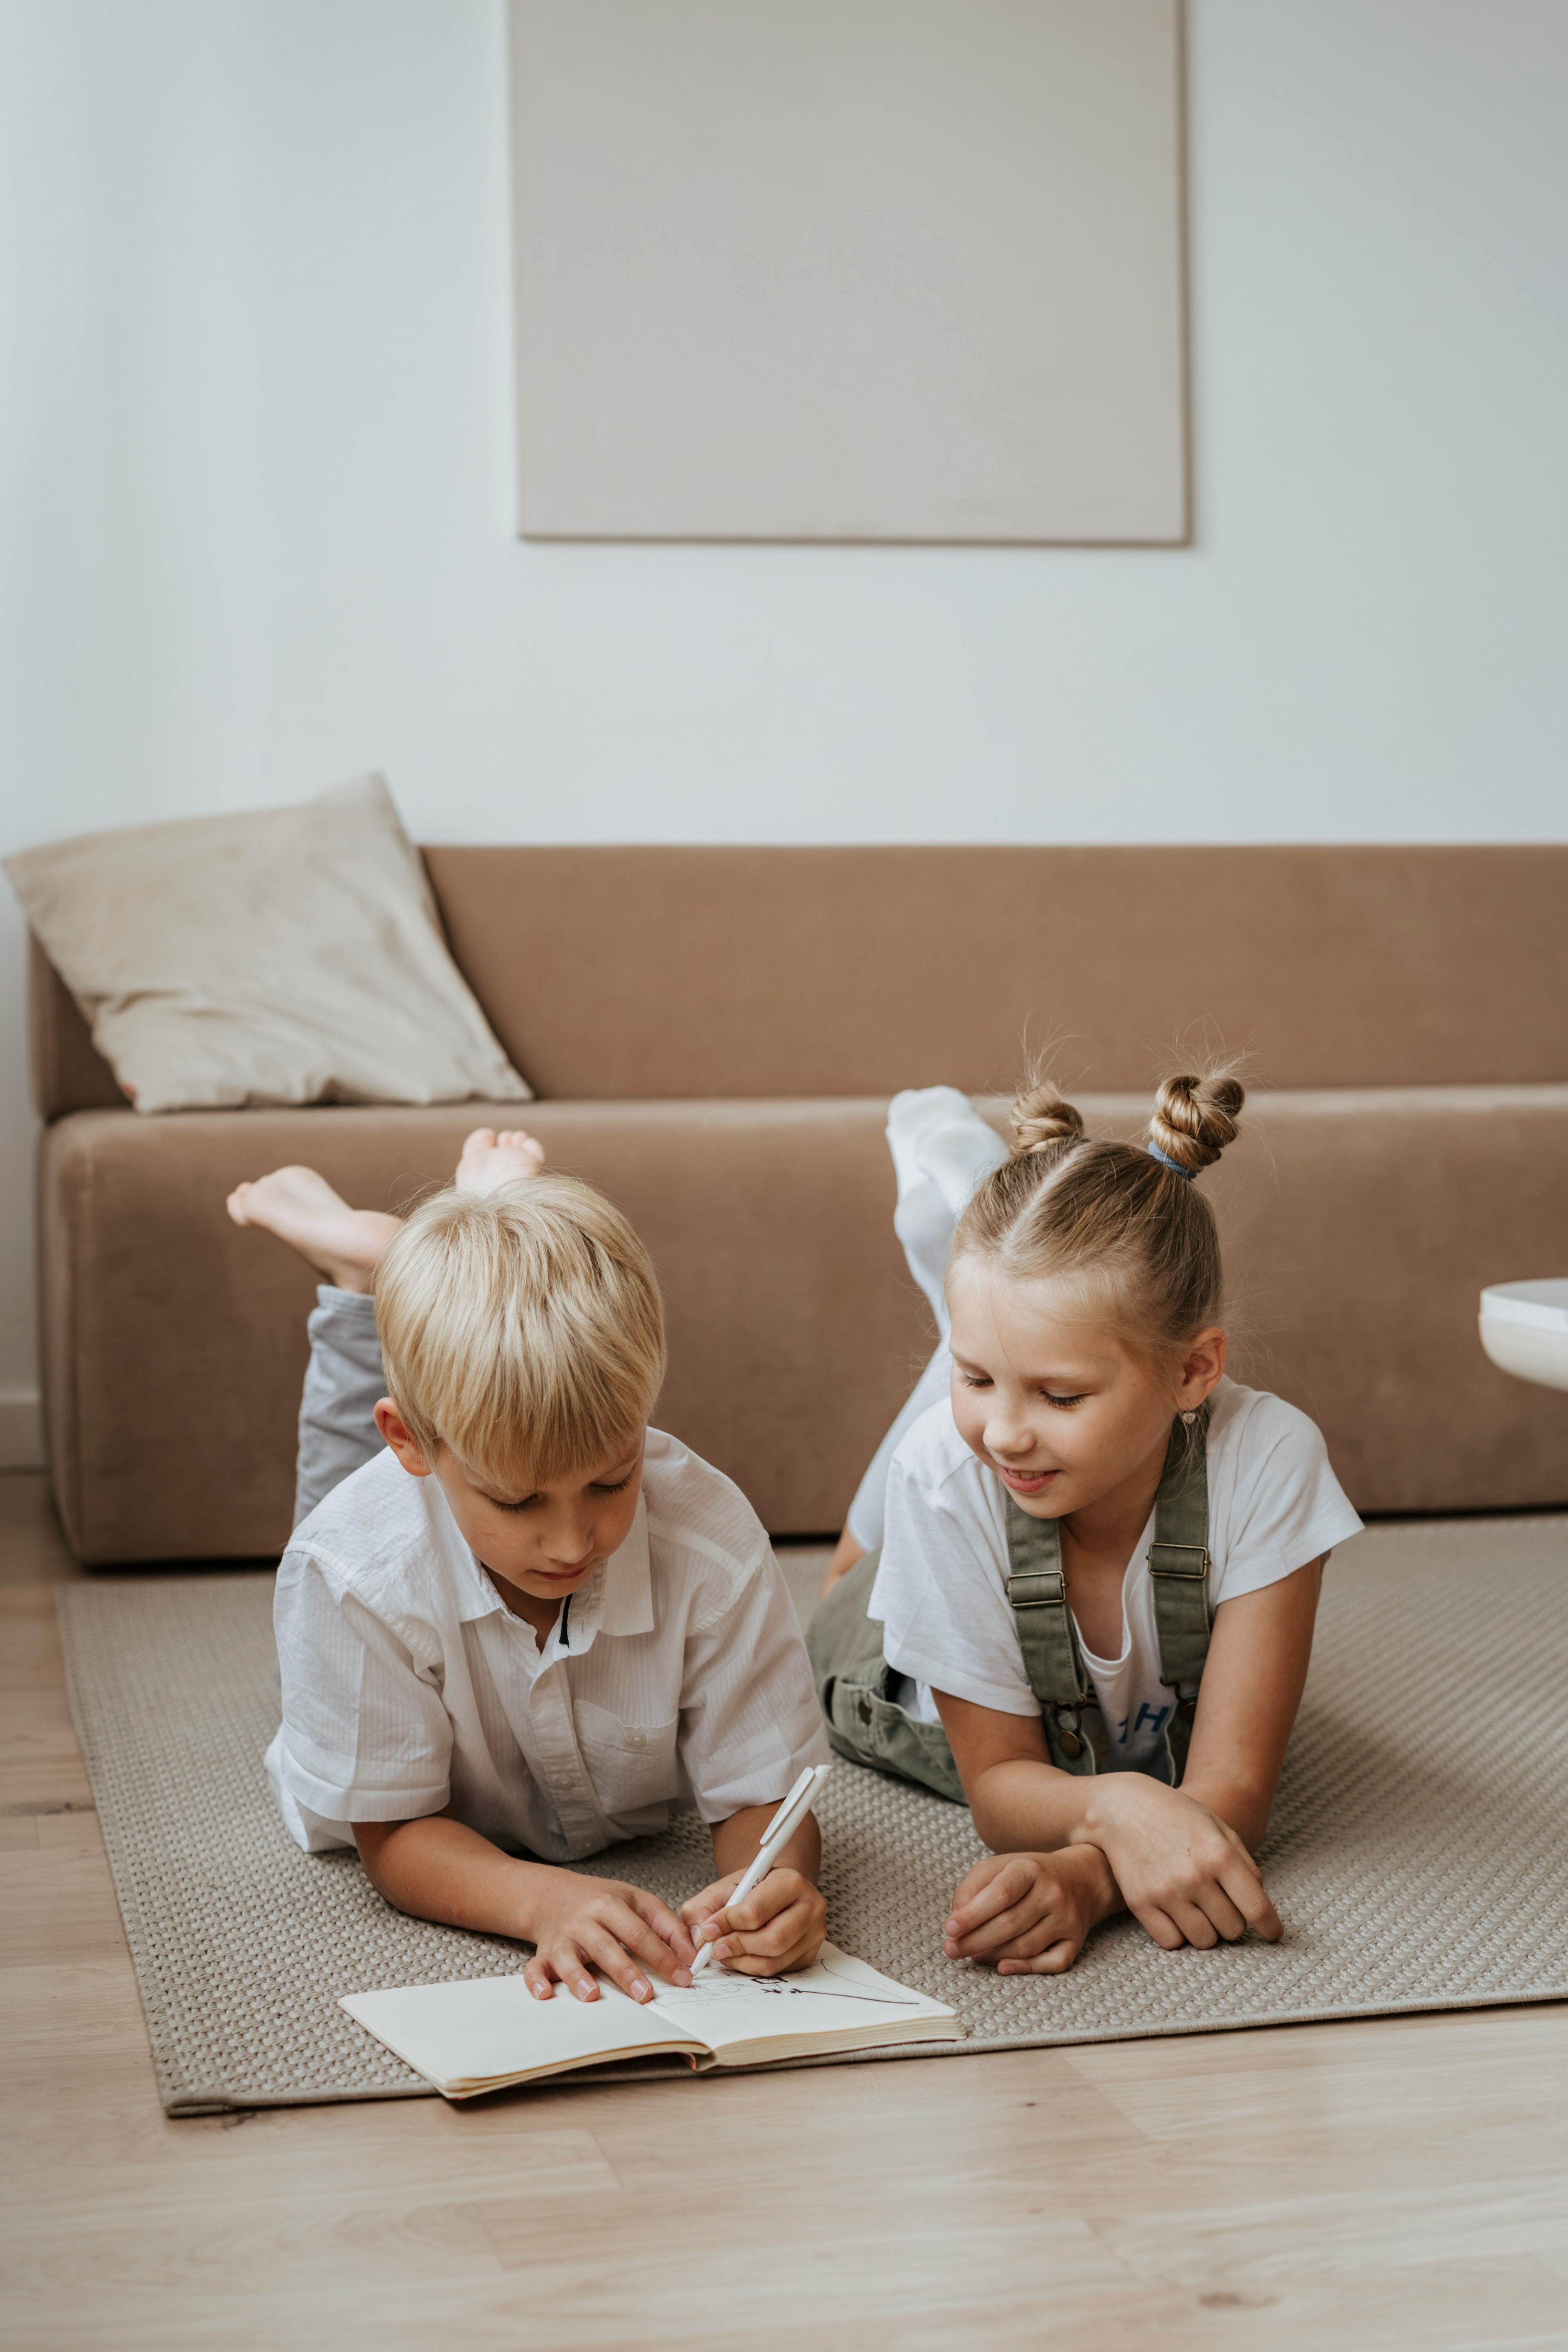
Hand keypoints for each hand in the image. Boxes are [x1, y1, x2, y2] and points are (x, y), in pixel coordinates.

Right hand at [520, 1871, 696, 2003]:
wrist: (553, 1895)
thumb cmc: (602, 1901)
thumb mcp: (636, 1901)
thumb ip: (665, 1923)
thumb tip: (692, 1951)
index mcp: (610, 1905)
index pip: (640, 1932)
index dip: (663, 1955)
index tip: (682, 1976)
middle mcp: (585, 1921)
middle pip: (607, 1946)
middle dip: (627, 1971)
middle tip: (646, 1995)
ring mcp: (562, 1938)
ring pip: (568, 1957)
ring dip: (579, 1976)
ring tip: (592, 1995)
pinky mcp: (543, 1953)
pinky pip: (535, 1968)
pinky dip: (537, 1981)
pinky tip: (546, 1993)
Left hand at [680, 1867, 826, 1976]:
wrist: (775, 1891)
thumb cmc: (749, 1890)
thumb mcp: (721, 1889)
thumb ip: (702, 1909)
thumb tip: (700, 1938)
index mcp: (791, 1881)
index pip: (756, 1911)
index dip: (728, 1924)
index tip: (709, 1930)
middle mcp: (810, 1906)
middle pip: (772, 1940)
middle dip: (737, 1947)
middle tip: (716, 1948)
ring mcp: (814, 1933)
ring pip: (775, 1960)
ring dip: (742, 1961)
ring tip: (725, 1952)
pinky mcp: (810, 1954)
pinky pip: (779, 1970)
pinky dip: (754, 1967)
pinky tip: (741, 1955)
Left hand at [943, 1847, 1107, 1974]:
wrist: (1081, 1878)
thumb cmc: (1030, 1874)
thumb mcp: (1000, 1866)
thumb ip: (973, 1887)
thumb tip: (957, 1918)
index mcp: (1030, 1869)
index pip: (1000, 1894)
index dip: (972, 1914)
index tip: (949, 1928)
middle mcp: (1052, 1893)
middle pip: (1009, 1924)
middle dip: (975, 1941)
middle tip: (952, 1950)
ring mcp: (1067, 1919)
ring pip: (1026, 1946)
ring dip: (994, 1954)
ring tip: (972, 1955)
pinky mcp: (1076, 1941)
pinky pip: (1052, 1963)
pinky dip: (1026, 1968)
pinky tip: (1003, 1967)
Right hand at [1084, 1777, 1281, 1950]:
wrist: (1122, 1807)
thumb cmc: (1177, 1816)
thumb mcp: (1218, 1828)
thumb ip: (1245, 1865)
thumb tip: (1259, 1906)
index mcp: (1220, 1855)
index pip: (1257, 1909)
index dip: (1270, 1928)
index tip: (1273, 1935)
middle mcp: (1194, 1876)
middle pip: (1233, 1929)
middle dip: (1233, 1921)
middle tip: (1222, 1905)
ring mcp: (1166, 1892)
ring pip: (1205, 1940)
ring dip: (1207, 1930)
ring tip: (1198, 1908)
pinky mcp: (1141, 1904)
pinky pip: (1172, 1942)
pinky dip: (1178, 1933)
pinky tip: (1176, 1912)